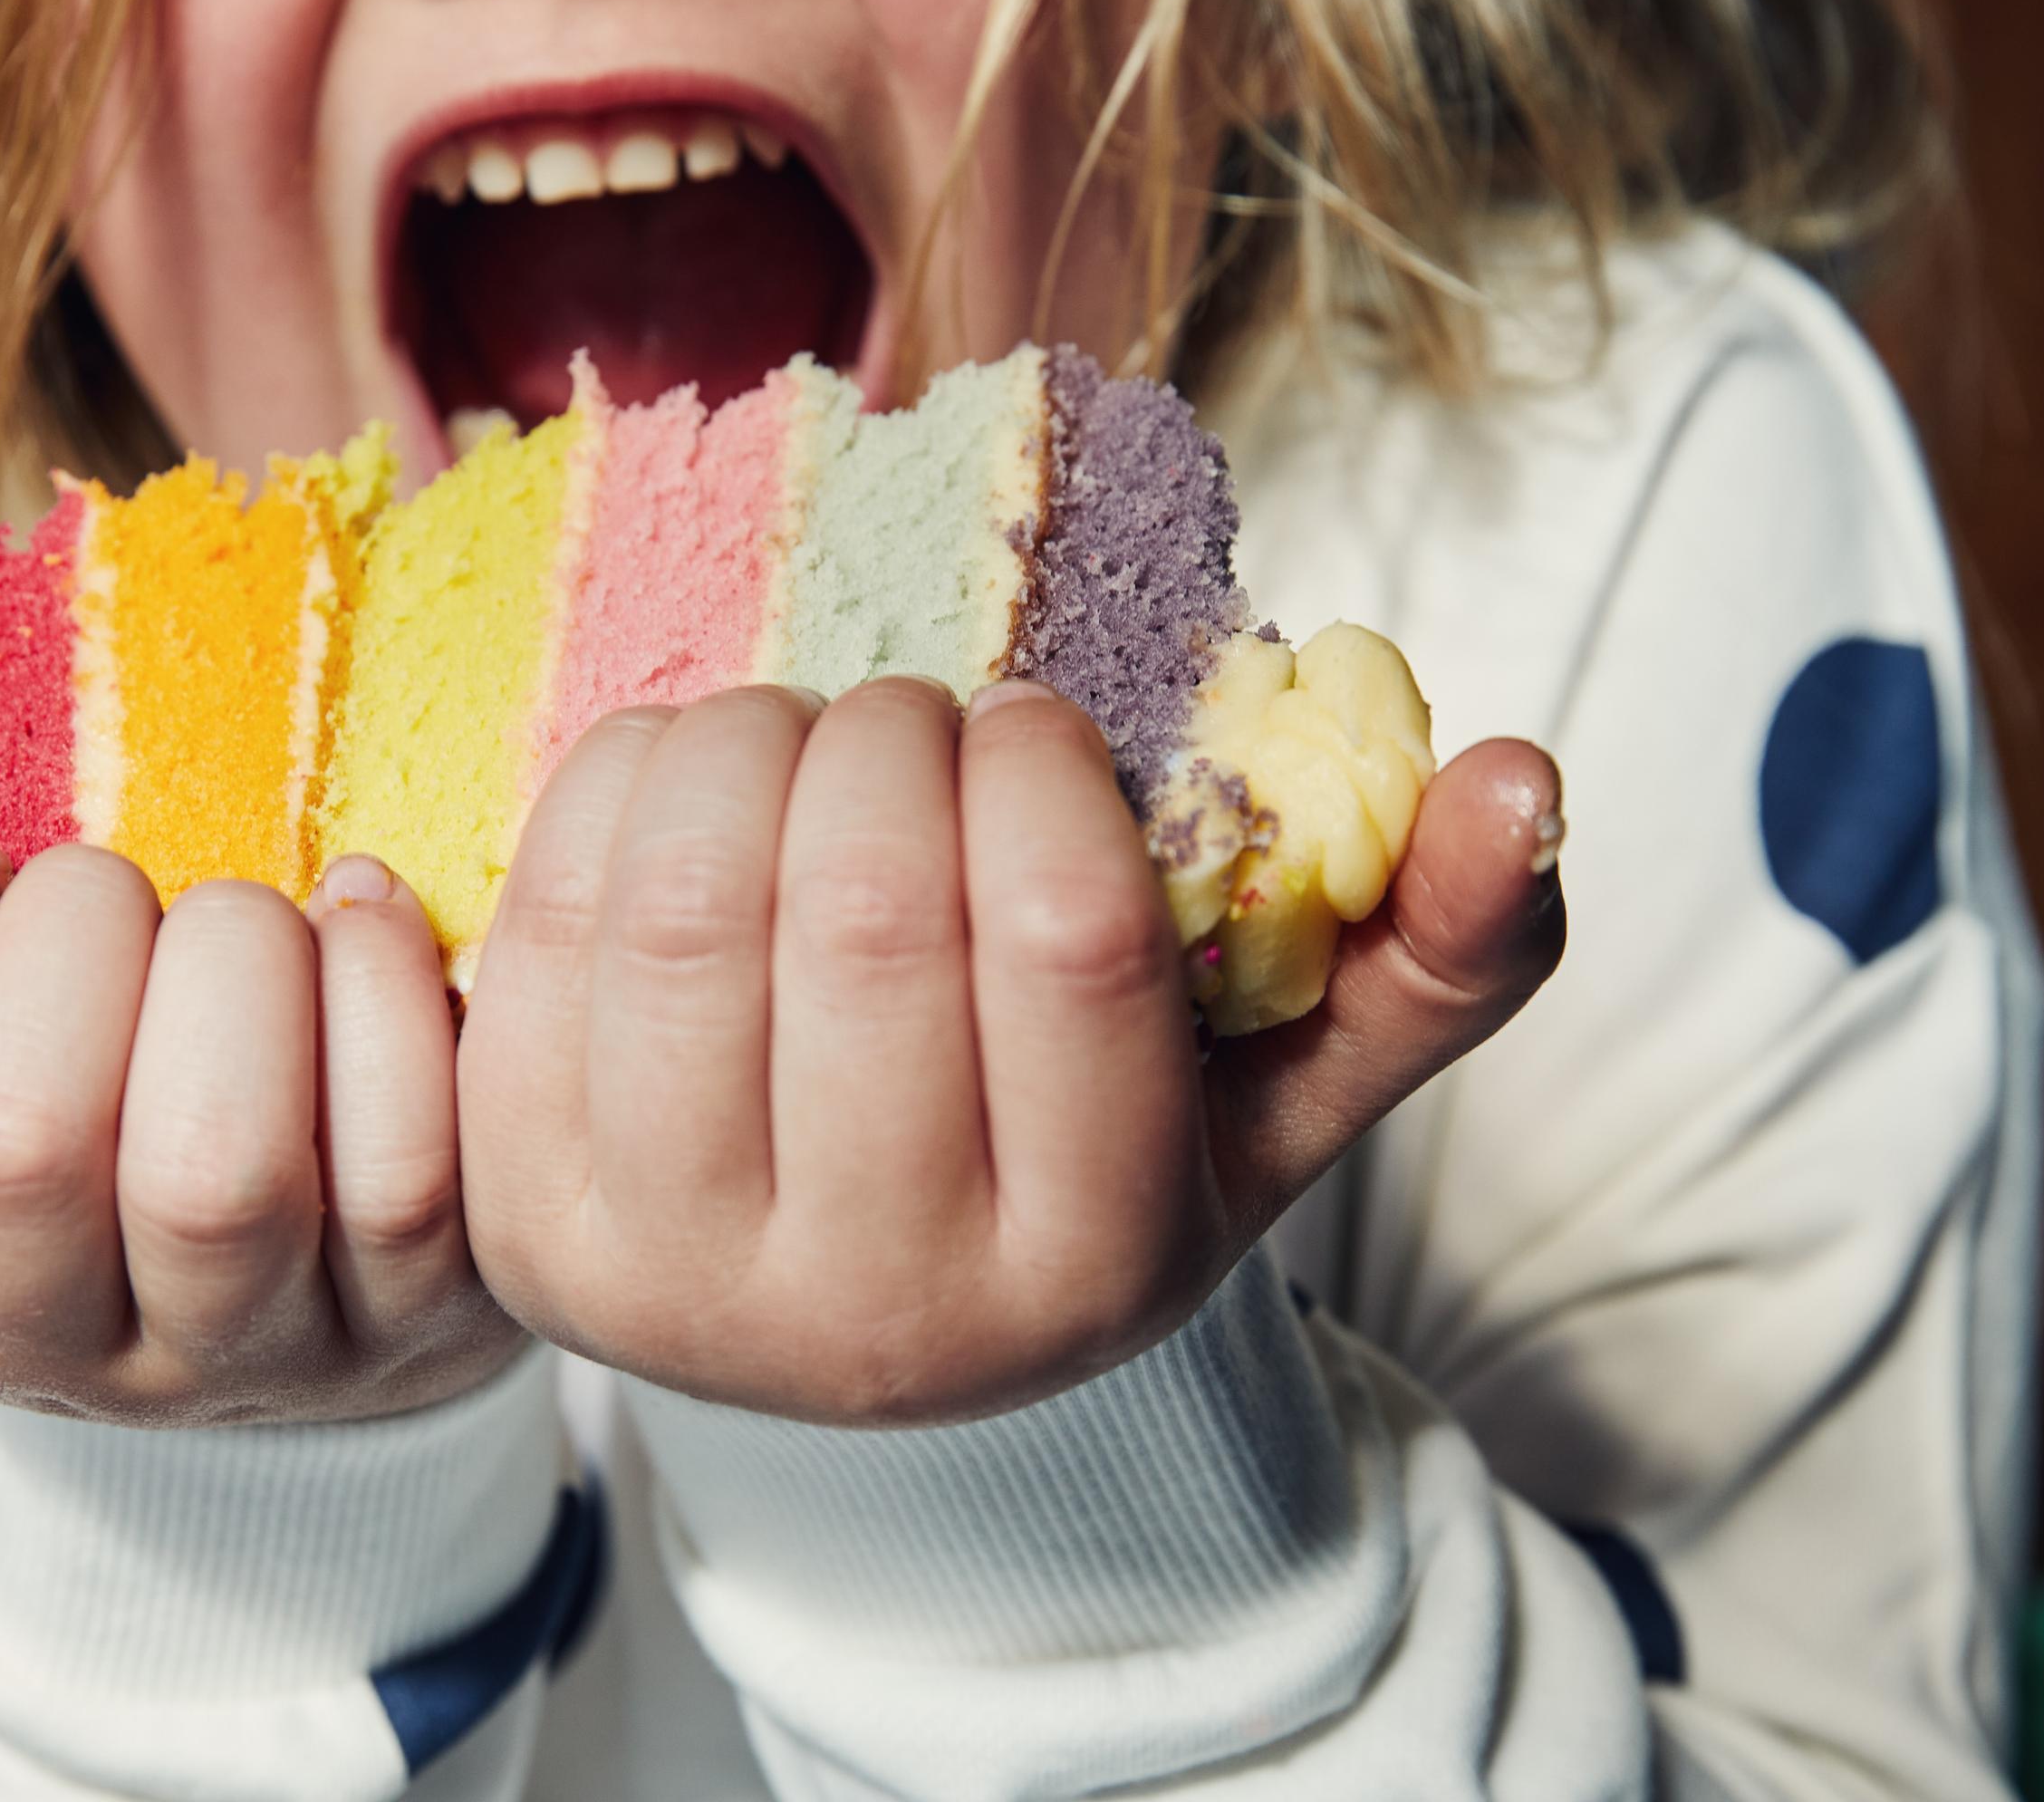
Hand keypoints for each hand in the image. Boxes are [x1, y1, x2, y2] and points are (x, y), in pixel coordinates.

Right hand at [0, 802, 519, 1425]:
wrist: (307, 1262)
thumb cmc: (73, 1087)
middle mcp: (48, 1336)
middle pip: (15, 1142)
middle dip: (72, 934)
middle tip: (114, 890)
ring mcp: (239, 1345)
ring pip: (212, 1178)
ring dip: (234, 966)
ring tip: (245, 918)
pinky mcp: (412, 1319)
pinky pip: (403, 1172)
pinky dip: (386, 997)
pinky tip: (362, 924)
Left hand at [455, 679, 1562, 1426]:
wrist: (854, 1323)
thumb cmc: (1083, 1159)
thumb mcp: (1276, 1088)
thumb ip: (1435, 950)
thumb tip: (1524, 782)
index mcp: (1085, 1270)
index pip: (1066, 932)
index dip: (1042, 763)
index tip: (1031, 729)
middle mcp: (872, 1318)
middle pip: (861, 907)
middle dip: (892, 736)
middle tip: (915, 721)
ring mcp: (669, 1283)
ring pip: (684, 899)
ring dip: (751, 742)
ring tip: (807, 745)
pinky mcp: (519, 1219)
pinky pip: (546, 922)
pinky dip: (617, 788)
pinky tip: (691, 791)